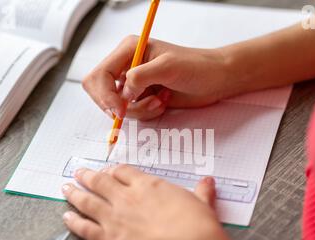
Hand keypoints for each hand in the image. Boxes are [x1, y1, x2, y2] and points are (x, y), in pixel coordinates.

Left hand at [61, 165, 246, 239]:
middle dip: (88, 176)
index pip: (123, 172)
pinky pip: (85, 228)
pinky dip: (73, 222)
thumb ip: (201, 192)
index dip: (113, 170)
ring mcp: (114, 217)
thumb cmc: (196, 225)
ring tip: (66, 188)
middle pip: (100, 182)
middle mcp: (126, 197)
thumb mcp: (201, 203)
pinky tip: (66, 217)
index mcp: (147, 185)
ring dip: (75, 193)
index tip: (108, 171)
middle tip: (78, 172)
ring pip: (87, 201)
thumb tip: (208, 182)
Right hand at [82, 36, 233, 120]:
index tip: (119, 109)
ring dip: (139, 110)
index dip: (104, 95)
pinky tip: (163, 102)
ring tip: (159, 100)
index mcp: (128, 50)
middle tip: (136, 108)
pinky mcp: (143, 97)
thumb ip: (140, 76)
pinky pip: (133, 113)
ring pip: (118, 107)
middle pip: (101, 92)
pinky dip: (147, 113)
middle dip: (117, 105)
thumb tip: (123, 93)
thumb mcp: (167, 67)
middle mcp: (127, 66)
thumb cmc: (196, 66)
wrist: (215, 80)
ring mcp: (134, 83)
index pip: (100, 75)